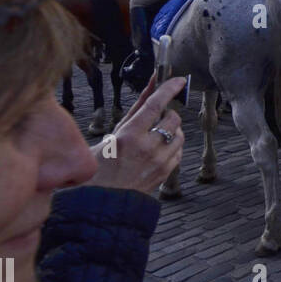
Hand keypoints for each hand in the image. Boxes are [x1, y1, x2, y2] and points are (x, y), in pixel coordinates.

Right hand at [85, 75, 185, 193]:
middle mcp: (148, 148)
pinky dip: (173, 146)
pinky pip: (179, 152)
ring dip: (172, 130)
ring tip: (156, 135)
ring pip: (180, 135)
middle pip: (174, 119)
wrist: (103, 201)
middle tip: (157, 117)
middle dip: (168, 113)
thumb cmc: (100, 165)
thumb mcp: (113, 134)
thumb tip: (150, 86)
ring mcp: (159, 162)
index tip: (180, 80)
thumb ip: (135, 110)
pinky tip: (158, 149)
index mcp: (129, 136)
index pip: (156, 104)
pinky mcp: (165, 173)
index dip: (170, 88)